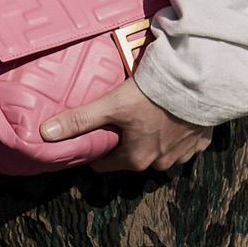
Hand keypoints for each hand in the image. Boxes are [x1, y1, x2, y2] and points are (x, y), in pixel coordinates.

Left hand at [40, 78, 213, 172]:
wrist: (202, 83)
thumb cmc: (155, 94)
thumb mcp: (112, 104)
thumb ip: (80, 120)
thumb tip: (45, 135)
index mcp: (135, 159)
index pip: (104, 164)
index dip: (97, 148)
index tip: (97, 132)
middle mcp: (159, 163)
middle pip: (132, 156)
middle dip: (126, 141)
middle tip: (123, 116)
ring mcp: (183, 155)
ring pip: (160, 150)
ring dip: (154, 137)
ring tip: (150, 113)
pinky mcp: (201, 142)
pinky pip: (185, 142)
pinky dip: (179, 131)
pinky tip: (175, 114)